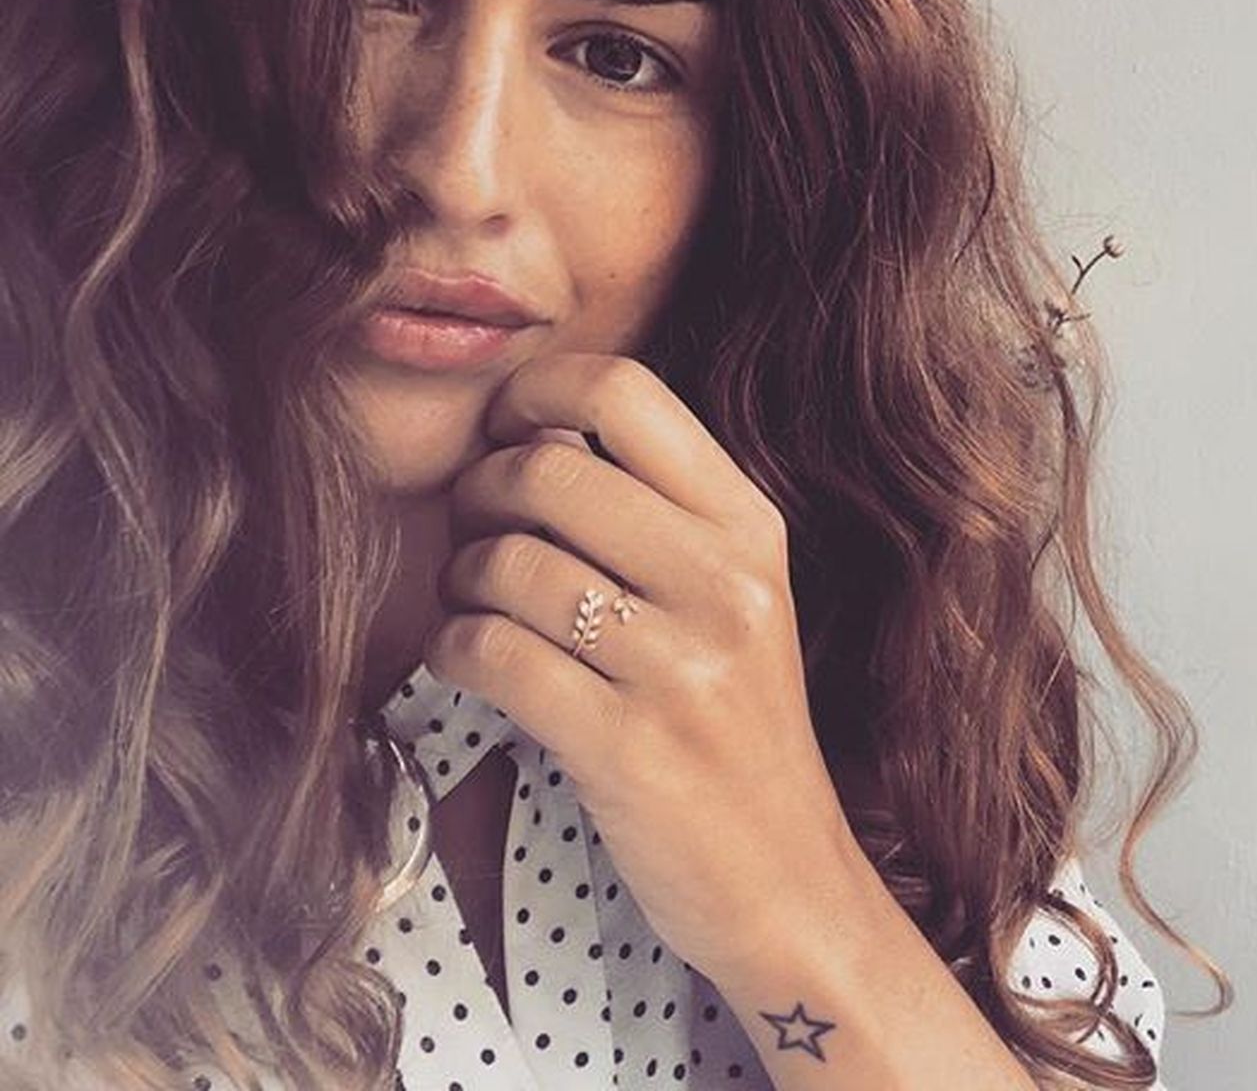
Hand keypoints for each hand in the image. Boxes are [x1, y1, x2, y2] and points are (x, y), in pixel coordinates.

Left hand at [422, 351, 862, 979]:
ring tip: (471, 603)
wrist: (786, 885)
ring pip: (508, 564)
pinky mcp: (627, 748)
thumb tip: (531, 431)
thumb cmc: (736, 728)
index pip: (626, 390)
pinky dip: (451, 649)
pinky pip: (492, 655)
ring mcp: (682, 666)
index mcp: (751, 527)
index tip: (505, 428)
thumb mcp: (736, 598)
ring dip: (459, 580)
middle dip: (478, 492)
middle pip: (546, 468)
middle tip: (471, 530)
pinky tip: (465, 659)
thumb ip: (656, 510)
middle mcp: (726, 582)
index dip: (537, 391)